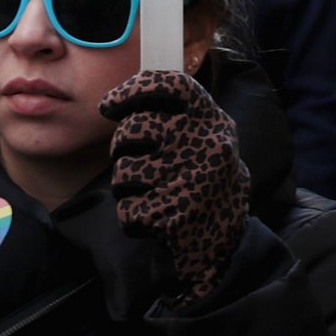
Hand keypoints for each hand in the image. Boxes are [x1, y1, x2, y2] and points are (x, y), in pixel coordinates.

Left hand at [101, 69, 249, 305]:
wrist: (227, 250)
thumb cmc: (205, 189)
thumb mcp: (206, 145)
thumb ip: (176, 121)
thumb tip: (121, 100)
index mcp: (215, 123)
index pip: (171, 84)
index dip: (133, 89)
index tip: (108, 105)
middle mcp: (208, 145)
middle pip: (134, 129)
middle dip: (121, 147)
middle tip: (135, 164)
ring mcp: (192, 179)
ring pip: (124, 170)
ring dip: (126, 187)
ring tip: (153, 197)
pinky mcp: (175, 214)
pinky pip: (126, 208)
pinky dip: (133, 219)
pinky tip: (155, 223)